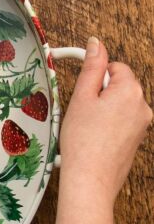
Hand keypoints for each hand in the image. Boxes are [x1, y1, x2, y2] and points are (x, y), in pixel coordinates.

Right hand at [59, 37, 151, 208]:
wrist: (90, 179)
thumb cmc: (83, 141)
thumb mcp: (81, 97)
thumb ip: (91, 67)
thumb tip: (96, 44)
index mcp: (130, 91)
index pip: (115, 67)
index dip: (94, 76)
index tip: (81, 87)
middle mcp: (143, 106)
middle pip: (118, 85)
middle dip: (99, 93)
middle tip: (81, 109)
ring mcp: (142, 125)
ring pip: (119, 104)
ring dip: (102, 109)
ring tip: (85, 125)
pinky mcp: (137, 139)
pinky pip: (121, 121)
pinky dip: (107, 124)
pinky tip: (92, 136)